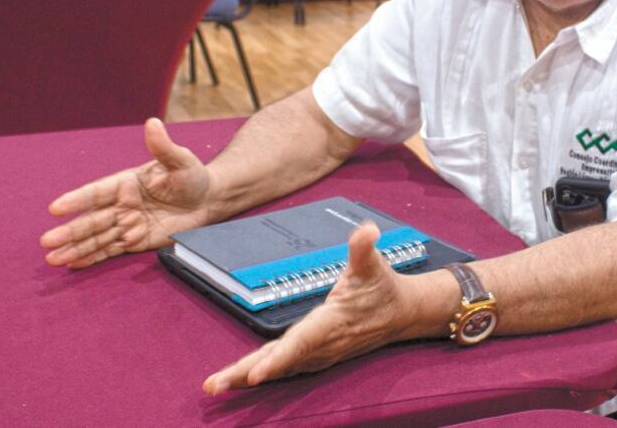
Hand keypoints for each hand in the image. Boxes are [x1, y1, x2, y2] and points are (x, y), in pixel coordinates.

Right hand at [40, 118, 212, 267]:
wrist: (207, 200)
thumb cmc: (192, 176)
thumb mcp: (181, 161)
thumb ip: (163, 147)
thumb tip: (153, 123)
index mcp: (126, 183)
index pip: (97, 192)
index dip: (77, 200)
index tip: (56, 208)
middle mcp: (121, 204)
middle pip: (92, 220)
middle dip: (70, 231)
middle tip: (47, 241)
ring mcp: (126, 224)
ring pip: (96, 238)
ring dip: (74, 248)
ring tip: (52, 258)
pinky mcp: (135, 241)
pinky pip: (110, 250)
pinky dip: (91, 258)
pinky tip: (71, 264)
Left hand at [202, 222, 417, 392]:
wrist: (402, 314)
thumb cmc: (383, 286)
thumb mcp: (373, 264)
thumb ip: (364, 247)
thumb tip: (366, 230)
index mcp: (331, 322)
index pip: (301, 343)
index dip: (278, 359)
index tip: (255, 375)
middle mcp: (323, 344)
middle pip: (280, 362)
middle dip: (246, 374)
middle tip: (213, 386)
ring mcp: (320, 354)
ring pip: (279, 368)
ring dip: (246, 377)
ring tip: (216, 386)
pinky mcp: (317, 356)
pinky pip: (284, 367)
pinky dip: (260, 373)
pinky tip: (241, 378)